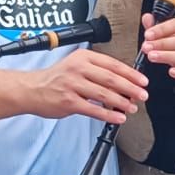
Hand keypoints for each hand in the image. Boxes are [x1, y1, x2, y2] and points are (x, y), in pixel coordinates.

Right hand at [24, 48, 146, 124]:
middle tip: (142, 95)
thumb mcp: (76, 65)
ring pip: (104, 94)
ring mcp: (72, 85)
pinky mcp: (68, 101)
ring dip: (122, 102)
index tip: (143, 81)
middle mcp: (78, 68)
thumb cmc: (56, 78)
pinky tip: (118, 117)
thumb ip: (97, 71)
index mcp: (83, 57)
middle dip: (131, 88)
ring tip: (132, 108)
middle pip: (111, 79)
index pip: (113, 64)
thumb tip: (124, 83)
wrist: (32, 89)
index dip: (131, 74)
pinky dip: (108, 114)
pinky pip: (93, 109)